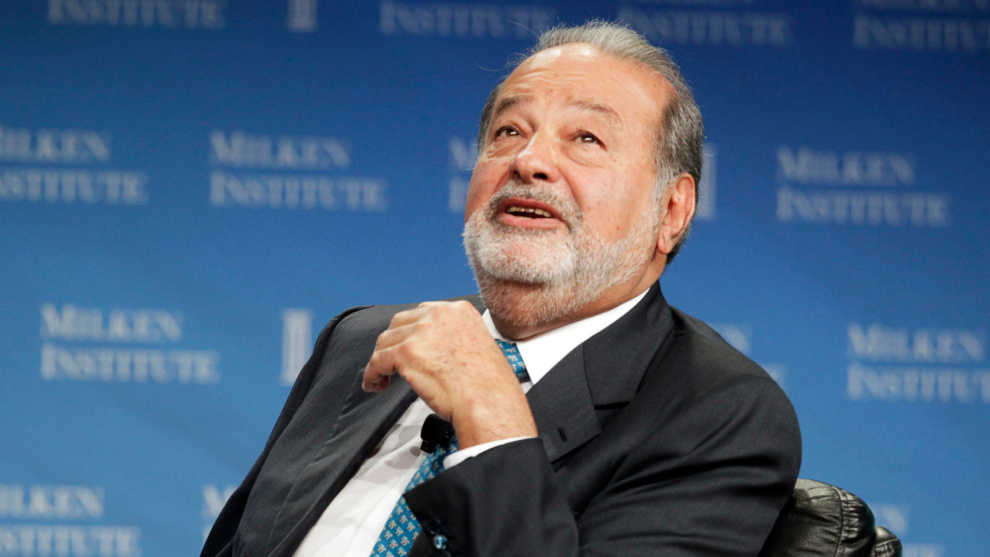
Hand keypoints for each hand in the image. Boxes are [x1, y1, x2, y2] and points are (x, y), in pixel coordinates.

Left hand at [362, 300, 536, 447]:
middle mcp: (439, 315)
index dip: (411, 331)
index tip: (408, 343)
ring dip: (381, 359)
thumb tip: (433, 347)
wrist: (487, 401)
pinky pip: (378, 361)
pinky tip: (375, 383)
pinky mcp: (406, 353)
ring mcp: (421, 332)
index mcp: (458, 310)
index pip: (423, 312)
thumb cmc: (487, 384)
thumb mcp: (478, 344)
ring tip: (382, 376)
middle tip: (392, 361)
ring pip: (386, 341)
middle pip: (401, 322)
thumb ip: (454, 336)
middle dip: (394, 342)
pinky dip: (372, 374)